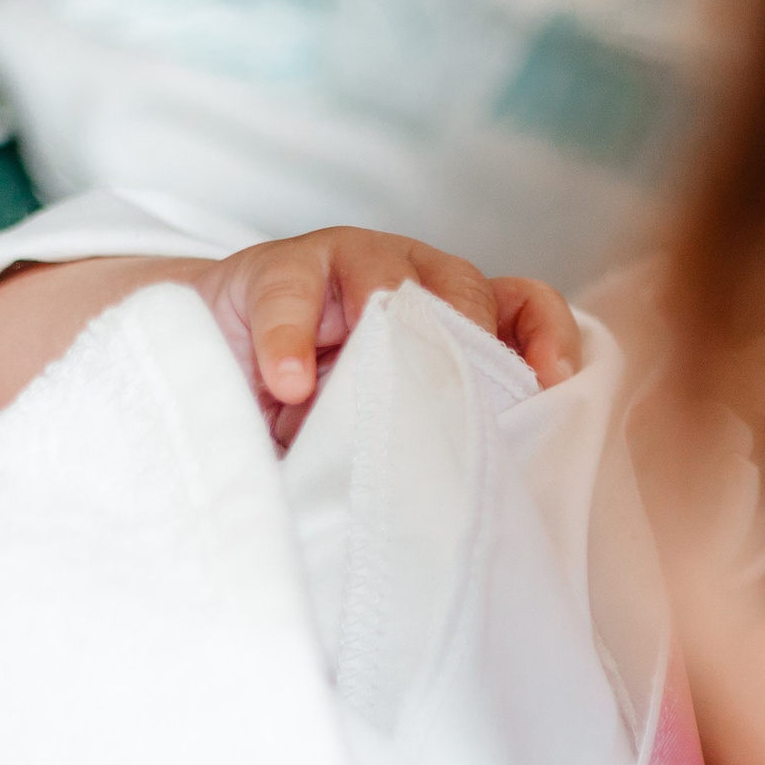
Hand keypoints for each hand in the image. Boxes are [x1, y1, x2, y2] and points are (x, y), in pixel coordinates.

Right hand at [189, 229, 581, 444]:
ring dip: (391, 326)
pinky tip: (290, 384)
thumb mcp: (392, 418)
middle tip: (463, 399)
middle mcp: (409, 278)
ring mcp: (343, 266)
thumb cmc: (319, 403)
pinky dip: (290, 339)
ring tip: (382, 384)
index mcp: (452, 312)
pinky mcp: (274, 271)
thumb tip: (491, 498)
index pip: (521, 303)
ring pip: (388, 277)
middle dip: (470, 340)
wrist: (211, 364)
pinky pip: (290, 296)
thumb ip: (438, 430)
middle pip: (463, 287)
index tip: (553, 385)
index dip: (545, 335)